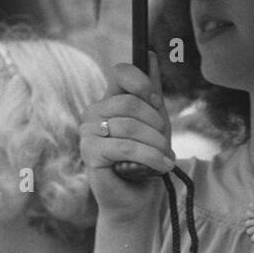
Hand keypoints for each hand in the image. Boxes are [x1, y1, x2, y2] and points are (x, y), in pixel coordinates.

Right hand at [80, 57, 174, 219]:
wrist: (136, 198)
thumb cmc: (146, 160)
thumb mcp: (155, 123)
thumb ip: (151, 91)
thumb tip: (149, 54)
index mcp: (109, 101)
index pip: (121, 73)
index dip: (143, 83)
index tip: (156, 102)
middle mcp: (94, 113)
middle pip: (130, 103)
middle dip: (156, 125)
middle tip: (166, 144)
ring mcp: (88, 133)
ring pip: (130, 127)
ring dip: (156, 145)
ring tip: (166, 159)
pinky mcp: (90, 153)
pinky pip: (124, 147)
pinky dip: (150, 157)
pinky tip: (161, 166)